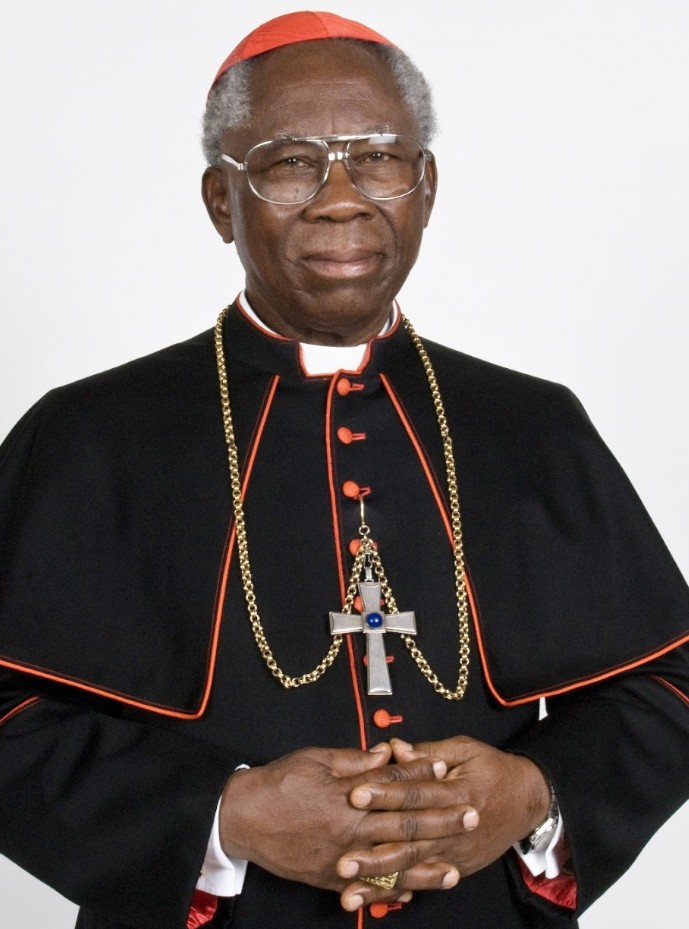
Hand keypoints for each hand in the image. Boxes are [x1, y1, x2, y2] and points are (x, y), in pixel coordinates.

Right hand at [218, 744, 447, 891]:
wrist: (244, 817)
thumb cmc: (279, 783)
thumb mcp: (317, 759)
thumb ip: (355, 760)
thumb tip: (386, 754)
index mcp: (351, 798)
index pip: (396, 785)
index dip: (422, 774)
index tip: (447, 768)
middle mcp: (352, 831)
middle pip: (405, 826)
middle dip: (441, 821)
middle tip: (470, 815)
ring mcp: (344, 859)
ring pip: (393, 866)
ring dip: (427, 867)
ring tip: (455, 867)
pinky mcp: (332, 879)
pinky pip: (369, 889)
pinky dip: (393, 892)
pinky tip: (415, 893)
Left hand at [337, 736, 550, 910]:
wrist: (529, 801)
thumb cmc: (493, 769)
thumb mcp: (465, 750)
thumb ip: (428, 752)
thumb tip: (394, 748)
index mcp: (458, 791)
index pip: (416, 794)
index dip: (386, 793)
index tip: (355, 794)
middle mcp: (457, 827)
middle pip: (411, 840)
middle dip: (375, 852)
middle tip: (342, 858)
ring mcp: (457, 853)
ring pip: (414, 868)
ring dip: (381, 880)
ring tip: (349, 888)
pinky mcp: (457, 868)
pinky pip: (424, 882)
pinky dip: (400, 891)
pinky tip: (375, 898)